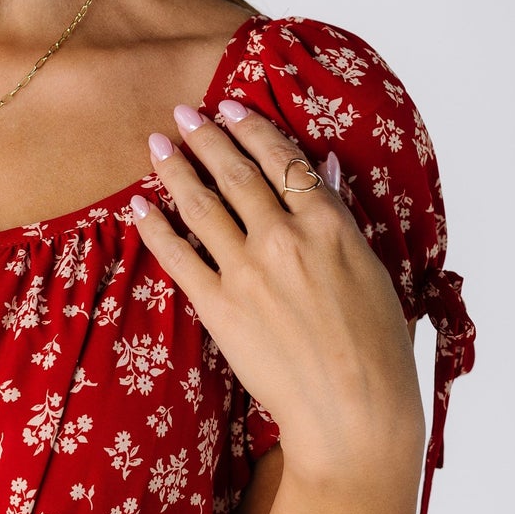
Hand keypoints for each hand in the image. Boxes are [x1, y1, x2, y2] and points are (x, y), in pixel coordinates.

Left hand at [130, 98, 425, 484]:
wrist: (351, 406)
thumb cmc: (376, 344)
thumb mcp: (371, 267)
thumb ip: (340, 214)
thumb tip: (323, 167)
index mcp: (329, 224)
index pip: (283, 160)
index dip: (252, 129)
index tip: (231, 107)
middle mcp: (284, 238)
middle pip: (236, 173)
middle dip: (205, 137)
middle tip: (183, 114)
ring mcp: (248, 271)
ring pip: (202, 205)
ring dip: (176, 169)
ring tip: (156, 145)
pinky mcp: (219, 307)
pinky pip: (178, 256)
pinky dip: (155, 227)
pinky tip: (138, 207)